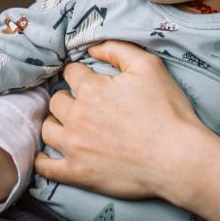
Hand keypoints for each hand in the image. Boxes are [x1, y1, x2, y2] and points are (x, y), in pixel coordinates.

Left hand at [35, 41, 202, 200]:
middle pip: (56, 100)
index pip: (71, 73)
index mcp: (92, 89)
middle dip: (67, 98)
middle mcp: (77, 116)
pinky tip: (47, 155)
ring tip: (69, 126)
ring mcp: (74, 146)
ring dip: (56, 124)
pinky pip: (45, 167)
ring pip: (48, 129)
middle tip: (82, 104)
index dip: (81, 74)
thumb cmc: (168, 111)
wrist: (178, 158)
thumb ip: (117, 49)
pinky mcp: (78, 173)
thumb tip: (92, 47)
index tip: (88, 80)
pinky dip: (41, 160)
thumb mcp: (149, 67)